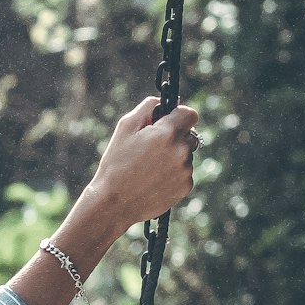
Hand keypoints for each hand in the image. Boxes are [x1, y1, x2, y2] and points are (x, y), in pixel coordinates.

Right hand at [86, 97, 199, 233]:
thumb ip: (148, 107)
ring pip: (186, 155)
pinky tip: (154, 180)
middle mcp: (181, 150)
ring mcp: (185, 170)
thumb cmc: (116, 163)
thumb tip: (167, 101)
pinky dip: (173, 175)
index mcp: (167, 133)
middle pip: (189, 135)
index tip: (169, 123)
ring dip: (173, 157)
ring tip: (149, 169)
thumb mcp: (125, 127)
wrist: (114, 202)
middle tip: (152, 150)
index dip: (179, 116)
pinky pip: (185, 173)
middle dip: (175, 138)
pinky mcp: (186, 187)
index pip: (190, 114)